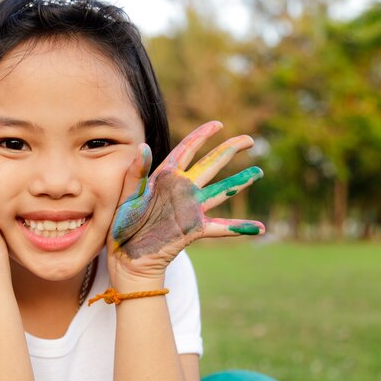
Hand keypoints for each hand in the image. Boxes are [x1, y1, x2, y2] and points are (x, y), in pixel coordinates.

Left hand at [108, 121, 264, 279]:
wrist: (125, 256)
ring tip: (258, 172)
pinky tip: (259, 228)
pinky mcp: (193, 229)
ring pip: (221, 190)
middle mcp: (181, 190)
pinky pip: (221, 228)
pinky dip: (240, 228)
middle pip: (210, 164)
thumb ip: (135, 173)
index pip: (186, 150)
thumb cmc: (121, 224)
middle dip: (229, 150)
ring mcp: (189, 209)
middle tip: (249, 139)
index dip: (202, 136)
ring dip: (240, 181)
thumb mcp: (125, 196)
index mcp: (163, 177)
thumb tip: (142, 147)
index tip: (218, 124)